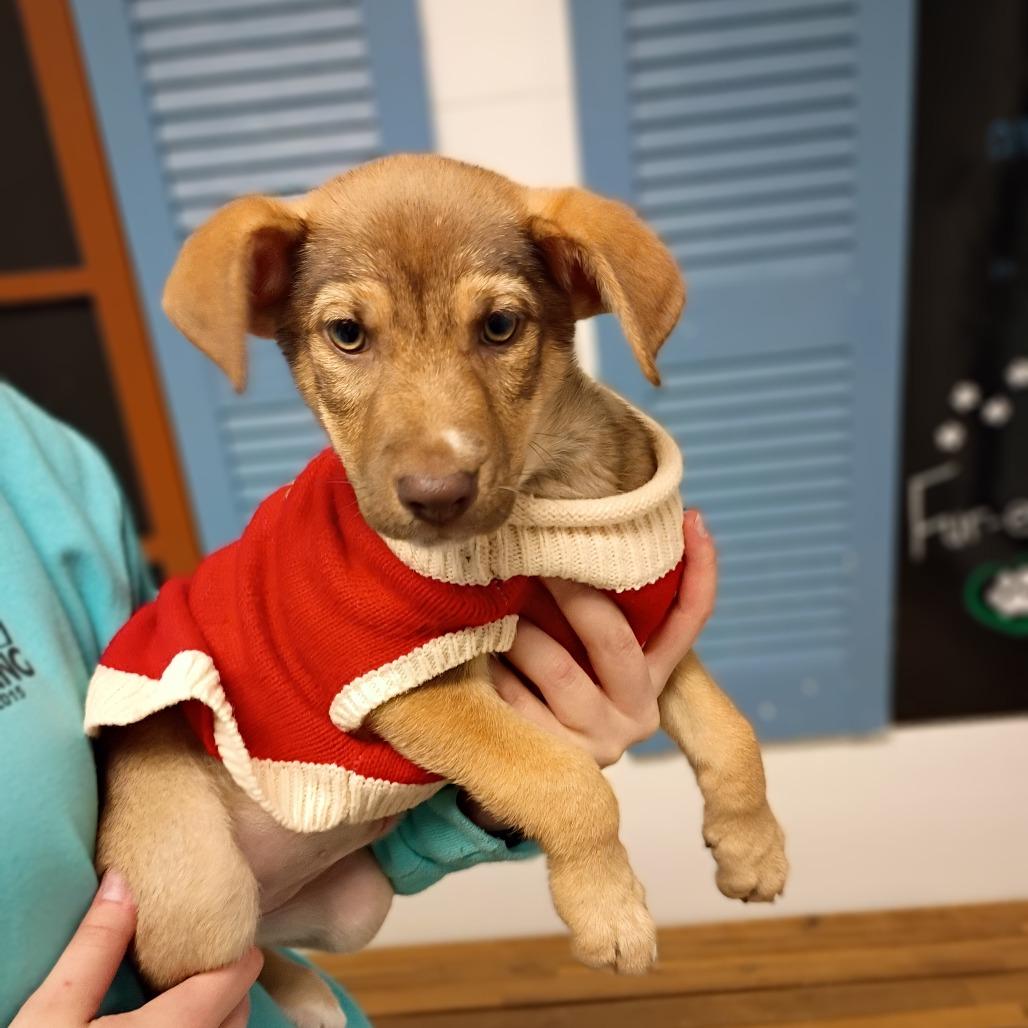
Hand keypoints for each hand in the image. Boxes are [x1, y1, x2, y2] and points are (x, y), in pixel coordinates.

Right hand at [12, 870, 261, 1027]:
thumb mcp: (49, 1017)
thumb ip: (94, 948)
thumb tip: (123, 882)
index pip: (234, 980)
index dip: (234, 951)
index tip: (223, 932)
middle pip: (236, 1017)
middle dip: (226, 988)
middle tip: (198, 965)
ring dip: (215, 1024)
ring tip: (181, 1004)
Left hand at [491, 509, 715, 767]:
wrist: (520, 765)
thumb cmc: (553, 686)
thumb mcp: (588, 651)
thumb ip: (604, 608)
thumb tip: (591, 529)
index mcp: (656, 678)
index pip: (690, 620)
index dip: (701, 569)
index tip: (693, 518)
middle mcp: (637, 713)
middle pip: (614, 640)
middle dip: (573, 593)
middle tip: (536, 557)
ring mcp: (598, 741)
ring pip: (556, 668)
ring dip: (519, 631)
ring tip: (490, 605)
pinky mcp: (553, 759)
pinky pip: (514, 697)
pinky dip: (492, 667)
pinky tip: (475, 651)